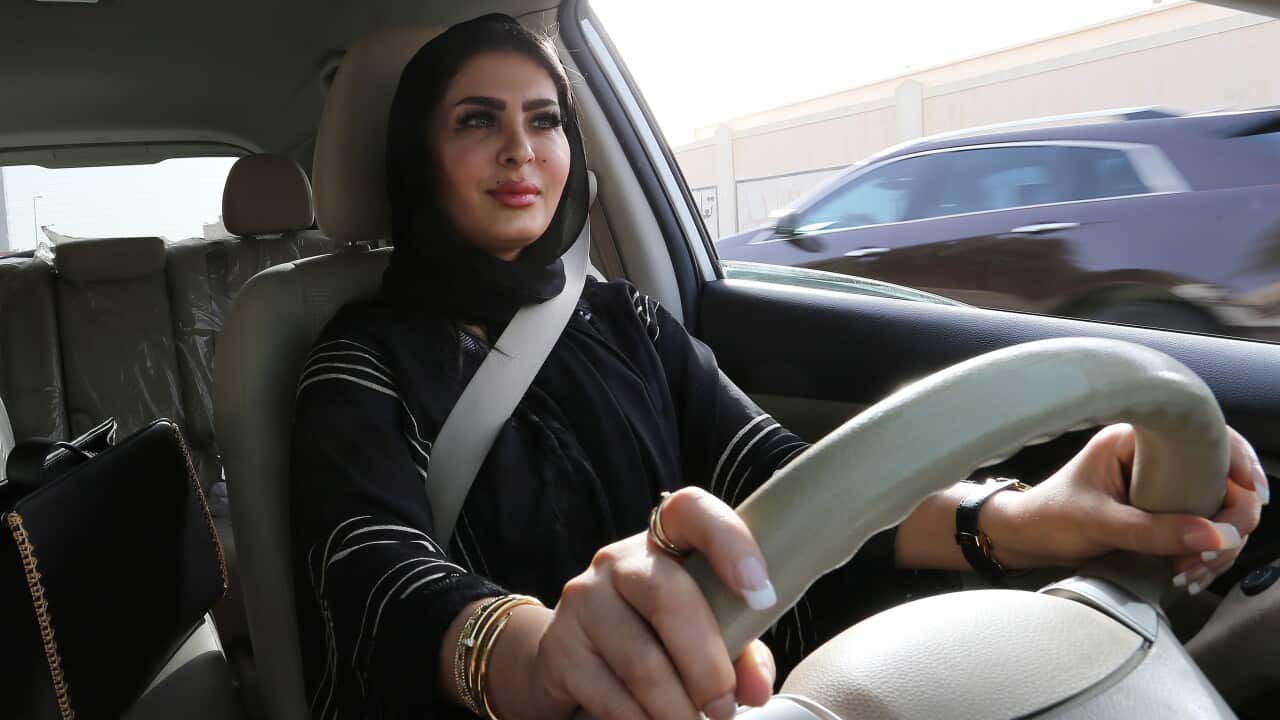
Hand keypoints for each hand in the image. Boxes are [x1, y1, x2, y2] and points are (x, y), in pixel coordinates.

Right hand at [493, 487, 776, 719]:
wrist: (571, 661)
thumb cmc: (656, 638)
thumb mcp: (704, 633)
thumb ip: (739, 649)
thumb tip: (755, 687)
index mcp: (664, 543)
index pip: (689, 511)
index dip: (729, 543)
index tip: (761, 596)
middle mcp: (618, 562)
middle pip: (668, 597)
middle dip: (707, 665)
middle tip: (724, 706)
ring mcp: (584, 601)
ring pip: (642, 660)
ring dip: (677, 708)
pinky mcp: (561, 648)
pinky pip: (612, 696)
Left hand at [986, 424, 1266, 591]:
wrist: (1023, 537)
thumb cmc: (1048, 517)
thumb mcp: (1098, 523)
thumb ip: (1153, 531)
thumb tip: (1217, 536)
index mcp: (1136, 438)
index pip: (1206, 436)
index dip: (1239, 462)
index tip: (1253, 494)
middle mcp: (1154, 456)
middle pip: (1224, 479)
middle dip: (1229, 522)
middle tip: (1210, 554)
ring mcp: (1161, 485)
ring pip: (1218, 510)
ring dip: (1217, 545)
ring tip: (1188, 572)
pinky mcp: (1161, 512)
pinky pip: (1202, 529)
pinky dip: (1204, 553)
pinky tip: (1188, 573)